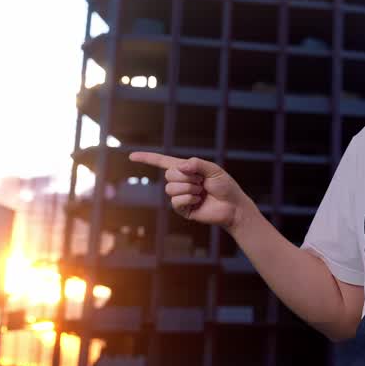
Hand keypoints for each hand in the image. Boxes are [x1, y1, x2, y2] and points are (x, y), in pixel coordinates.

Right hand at [128, 151, 252, 230]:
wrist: (233, 206)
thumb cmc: (226, 186)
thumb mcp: (214, 170)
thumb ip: (197, 164)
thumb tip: (179, 167)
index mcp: (186, 169)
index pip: (162, 162)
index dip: (147, 158)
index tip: (131, 156)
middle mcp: (180, 182)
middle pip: (169, 174)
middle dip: (187, 176)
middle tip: (202, 181)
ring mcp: (180, 196)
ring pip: (171, 188)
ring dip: (189, 188)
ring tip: (201, 191)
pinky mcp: (182, 209)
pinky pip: (176, 201)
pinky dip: (189, 198)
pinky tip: (199, 200)